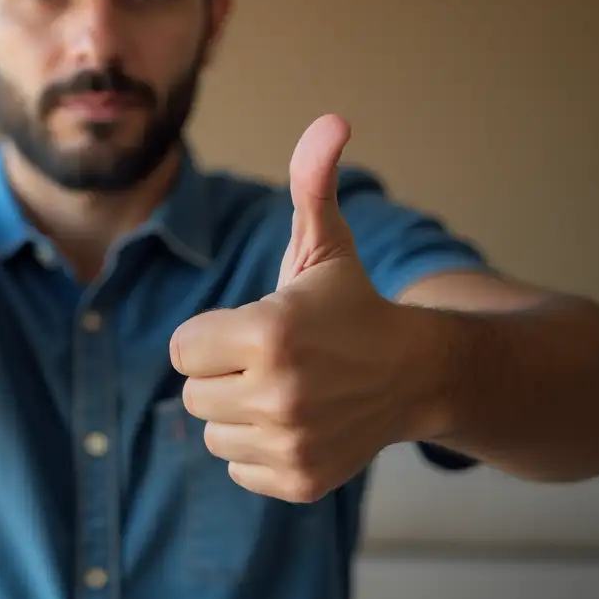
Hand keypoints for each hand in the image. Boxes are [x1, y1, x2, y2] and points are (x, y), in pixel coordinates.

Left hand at [169, 114, 434, 502]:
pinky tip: (298, 422)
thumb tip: (331, 118)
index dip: (213, 335)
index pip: (183, 349)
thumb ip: (311, 182)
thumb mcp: (326, 244)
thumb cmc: (353, 305)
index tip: (254, 327)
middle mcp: (279, 394)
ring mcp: (291, 443)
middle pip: (193, 392)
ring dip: (239, 411)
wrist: (415, 375)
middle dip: (225, 372)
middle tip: (274, 359)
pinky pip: (238, 465)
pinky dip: (259, 447)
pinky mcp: (299, 480)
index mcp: (269, 332)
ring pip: (213, 431)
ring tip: (288, 389)